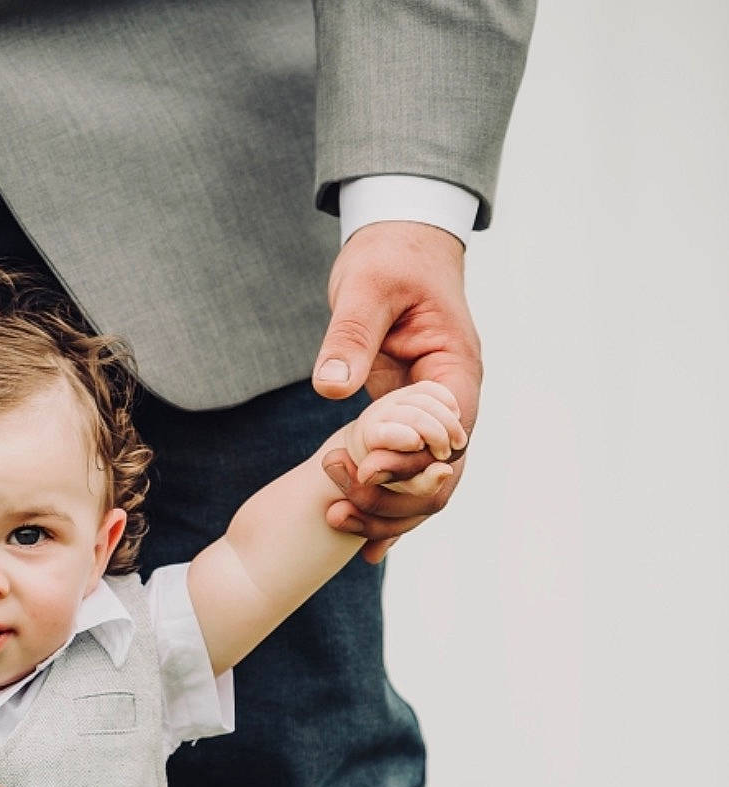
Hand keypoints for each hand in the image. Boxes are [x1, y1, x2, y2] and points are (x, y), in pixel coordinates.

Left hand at [312, 220, 482, 563]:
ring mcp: (433, 418)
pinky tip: (360, 542)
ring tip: (335, 519)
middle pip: (441, 477)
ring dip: (386, 512)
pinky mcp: (408, 423)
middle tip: (338, 505)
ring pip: (426, 487)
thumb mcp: (367, 287)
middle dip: (393, 501)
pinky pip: (406, 476)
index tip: (363, 471)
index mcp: (456, 371)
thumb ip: (351, 335)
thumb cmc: (390, 257)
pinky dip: (385, 506)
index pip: (449, 439)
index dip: (410, 463)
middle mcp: (454, 403)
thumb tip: (330, 387)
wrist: (399, 245)